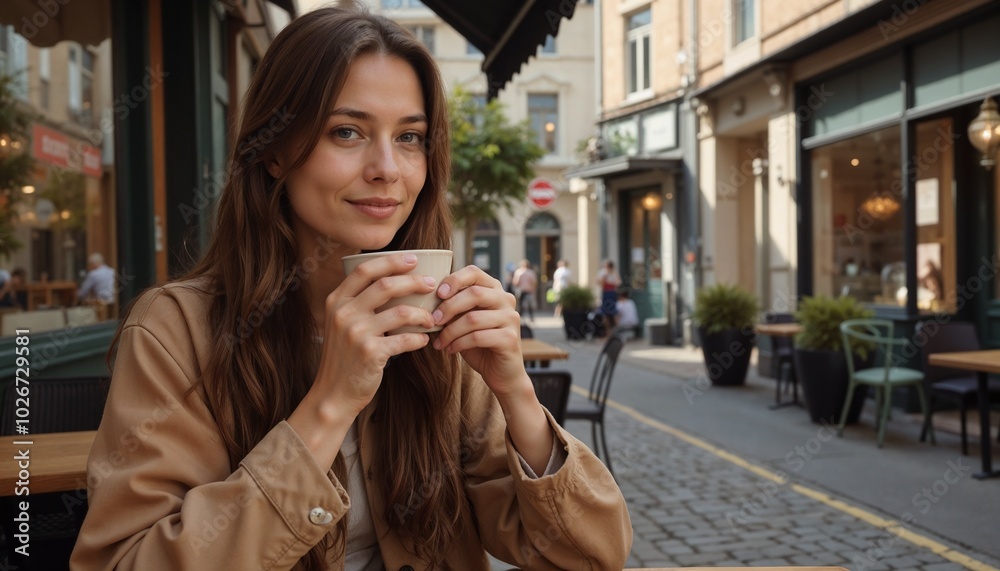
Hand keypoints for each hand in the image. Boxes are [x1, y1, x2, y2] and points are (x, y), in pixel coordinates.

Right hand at [313, 253, 437, 415]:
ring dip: (422, 314)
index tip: (413, 259)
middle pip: (386, 285)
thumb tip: (395, 283)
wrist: (333, 393)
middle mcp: (344, 313)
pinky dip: (418, 339)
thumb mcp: (341, 324)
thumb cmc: (344, 357)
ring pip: (401, 312)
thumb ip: (358, 303)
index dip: (392, 261)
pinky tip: (424, 340)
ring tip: (432, 319)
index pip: (365, 270)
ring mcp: (356, 332)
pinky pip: (405, 339)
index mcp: (336, 301)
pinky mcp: (370, 353)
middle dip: (414, 282)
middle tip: (431, 285)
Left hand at [430, 265, 526, 397]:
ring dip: (450, 331)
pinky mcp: (510, 338)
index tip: (437, 294)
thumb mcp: (463, 321)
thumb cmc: (478, 344)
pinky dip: (459, 343)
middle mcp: (506, 299)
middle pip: (474, 293)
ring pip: (473, 318)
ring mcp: (511, 318)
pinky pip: (478, 337)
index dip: (454, 280)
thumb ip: (453, 307)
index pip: (474, 273)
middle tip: (433, 320)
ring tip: (439, 341)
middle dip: (448, 307)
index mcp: (494, 289)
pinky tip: (450, 350)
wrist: (501, 373)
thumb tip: (425, 299)